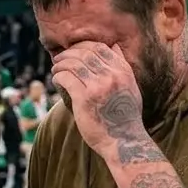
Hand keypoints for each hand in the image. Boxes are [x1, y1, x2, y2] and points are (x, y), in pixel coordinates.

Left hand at [51, 41, 143, 157]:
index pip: (100, 48)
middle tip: (60, 58)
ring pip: (73, 64)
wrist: (125, 142)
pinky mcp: (84, 99)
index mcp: (123, 72)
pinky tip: (56, 80)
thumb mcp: (131, 87)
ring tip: (55, 69)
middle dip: (69, 53)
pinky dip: (58, 76)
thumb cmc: (126, 118)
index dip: (83, 46)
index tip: (74, 51)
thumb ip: (123, 67)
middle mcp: (112, 76)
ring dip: (61, 64)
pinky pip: (67, 78)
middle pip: (85, 53)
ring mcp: (98, 87)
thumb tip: (114, 46)